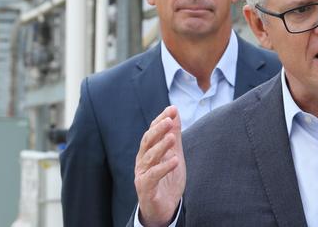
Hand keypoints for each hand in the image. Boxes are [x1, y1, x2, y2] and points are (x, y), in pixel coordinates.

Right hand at [134, 106, 185, 226]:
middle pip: (147, 142)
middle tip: (169, 120)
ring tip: (173, 137)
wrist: (163, 208)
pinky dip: (164, 167)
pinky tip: (175, 160)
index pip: (152, 131)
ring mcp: (142, 174)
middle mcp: (143, 161)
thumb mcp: (174, 153)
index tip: (172, 109)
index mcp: (148, 151)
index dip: (160, 120)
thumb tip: (174, 112)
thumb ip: (174, 134)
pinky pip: (153, 176)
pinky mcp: (146, 188)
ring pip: (150, 157)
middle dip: (158, 130)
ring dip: (161, 146)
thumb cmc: (167, 179)